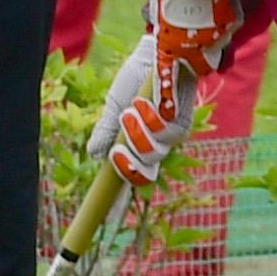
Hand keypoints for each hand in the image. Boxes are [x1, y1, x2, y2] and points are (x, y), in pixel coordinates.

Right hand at [84, 0, 246, 192]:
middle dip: (126, 161)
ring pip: (150, 156)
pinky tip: (146, 103)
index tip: (106, 221)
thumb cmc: (138, 78)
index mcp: (134, 145)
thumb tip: (96, 156)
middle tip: (119, 141)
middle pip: (139, 176)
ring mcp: (168, 138)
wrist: (157, 54)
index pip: (125, 180)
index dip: (117, 202)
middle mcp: (153, 146)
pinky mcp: (180, 125)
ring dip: (137, 134)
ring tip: (133, 109)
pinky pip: (162, 137)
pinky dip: (149, 121)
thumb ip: (105, 131)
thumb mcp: (114, 107)